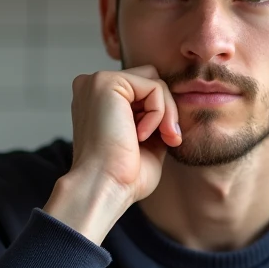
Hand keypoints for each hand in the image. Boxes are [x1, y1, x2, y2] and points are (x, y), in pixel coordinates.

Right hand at [45, 66, 181, 244]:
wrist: (104, 188)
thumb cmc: (123, 175)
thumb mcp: (147, 140)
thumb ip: (155, 117)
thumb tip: (175, 105)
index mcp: (98, 100)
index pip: (143, 89)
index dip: (161, 113)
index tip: (167, 140)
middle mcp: (93, 86)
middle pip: (150, 80)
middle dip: (166, 110)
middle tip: (170, 139)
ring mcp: (98, 82)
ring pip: (155, 82)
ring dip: (165, 113)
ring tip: (160, 138)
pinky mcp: (107, 83)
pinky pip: (154, 87)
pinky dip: (158, 114)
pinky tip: (142, 136)